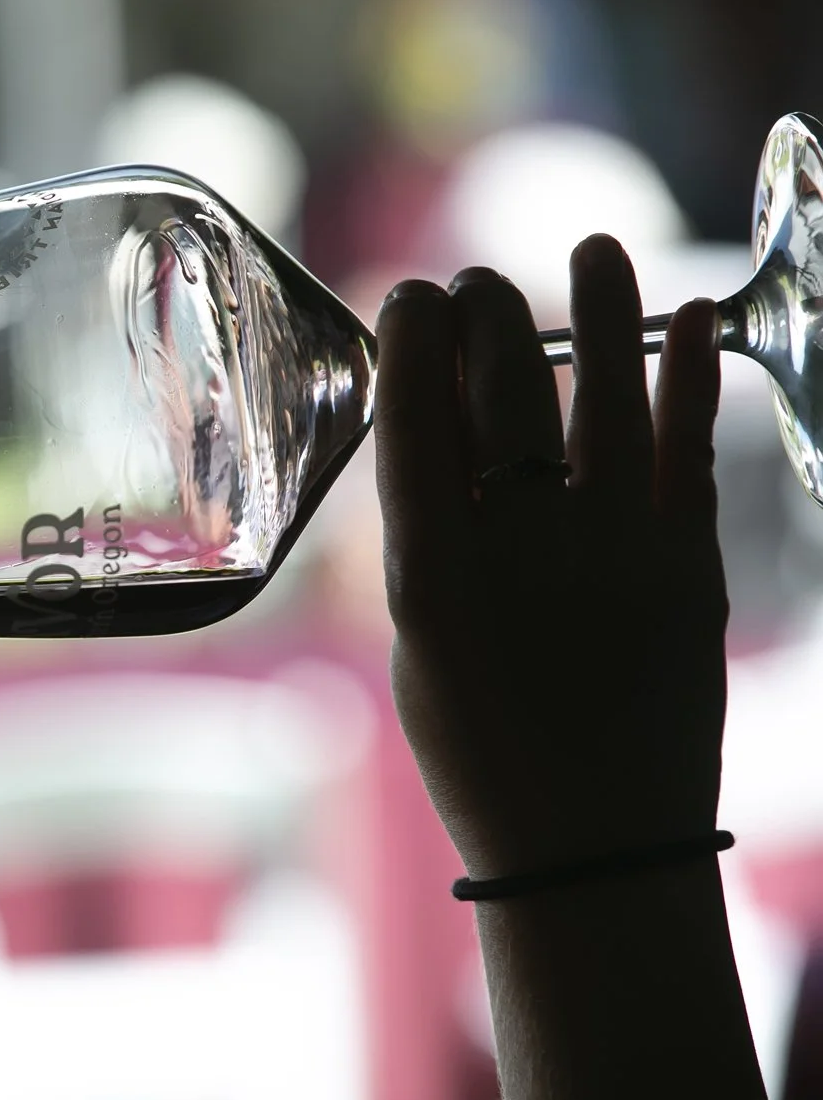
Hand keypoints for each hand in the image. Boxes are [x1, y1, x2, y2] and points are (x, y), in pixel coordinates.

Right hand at [373, 234, 726, 879]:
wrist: (593, 850)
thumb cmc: (481, 755)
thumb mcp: (417, 648)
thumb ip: (424, 545)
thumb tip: (438, 444)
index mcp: (429, 575)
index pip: (413, 418)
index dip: (411, 340)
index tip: (410, 296)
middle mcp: (519, 547)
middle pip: (501, 390)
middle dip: (486, 315)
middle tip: (476, 283)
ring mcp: (612, 551)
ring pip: (603, 396)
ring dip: (600, 310)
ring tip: (596, 249)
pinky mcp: (688, 566)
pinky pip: (687, 447)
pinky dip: (689, 376)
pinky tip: (688, 318)